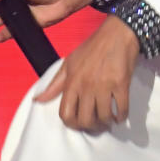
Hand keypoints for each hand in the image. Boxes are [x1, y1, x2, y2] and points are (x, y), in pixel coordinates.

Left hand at [35, 16, 139, 130]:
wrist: (117, 33)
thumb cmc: (92, 48)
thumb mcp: (69, 63)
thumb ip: (54, 85)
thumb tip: (37, 100)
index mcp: (71, 82)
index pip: (66, 114)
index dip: (72, 124)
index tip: (79, 123)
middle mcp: (86, 86)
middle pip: (85, 120)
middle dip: (90, 127)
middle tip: (96, 124)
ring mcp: (104, 86)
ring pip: (103, 117)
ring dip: (106, 123)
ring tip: (108, 120)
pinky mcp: (121, 85)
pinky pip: (122, 109)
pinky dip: (121, 117)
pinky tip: (120, 116)